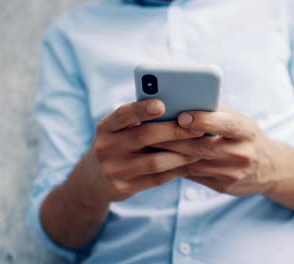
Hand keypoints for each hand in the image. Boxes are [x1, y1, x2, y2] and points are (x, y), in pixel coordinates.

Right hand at [65, 99, 203, 206]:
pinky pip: (155, 179)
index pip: (123, 114)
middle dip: (174, 131)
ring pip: (154, 161)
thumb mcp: (117, 131)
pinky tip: (189, 164)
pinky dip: (175, 170)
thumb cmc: (116, 146)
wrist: (93, 181)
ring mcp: (113, 169)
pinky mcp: (122, 188)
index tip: (162, 105)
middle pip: (143, 136)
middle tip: (198, 128)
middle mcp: (106, 147)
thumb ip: (137, 122)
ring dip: (181, 155)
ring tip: (200, 148)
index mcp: (105, 127)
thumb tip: (178, 112)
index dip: (142, 109)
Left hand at [152, 108, 283, 195]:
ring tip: (147, 143)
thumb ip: (216, 112)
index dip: (204, 120)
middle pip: (202, 146)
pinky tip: (159, 157)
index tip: (182, 116)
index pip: (226, 124)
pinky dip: (175, 165)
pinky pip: (194, 176)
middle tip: (149, 130)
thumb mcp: (240, 120)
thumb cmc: (246, 136)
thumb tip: (182, 102)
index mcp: (247, 130)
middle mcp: (242, 153)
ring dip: (168, 153)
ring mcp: (233, 173)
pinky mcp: (223, 187)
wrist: (269, 169)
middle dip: (173, 138)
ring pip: (193, 163)